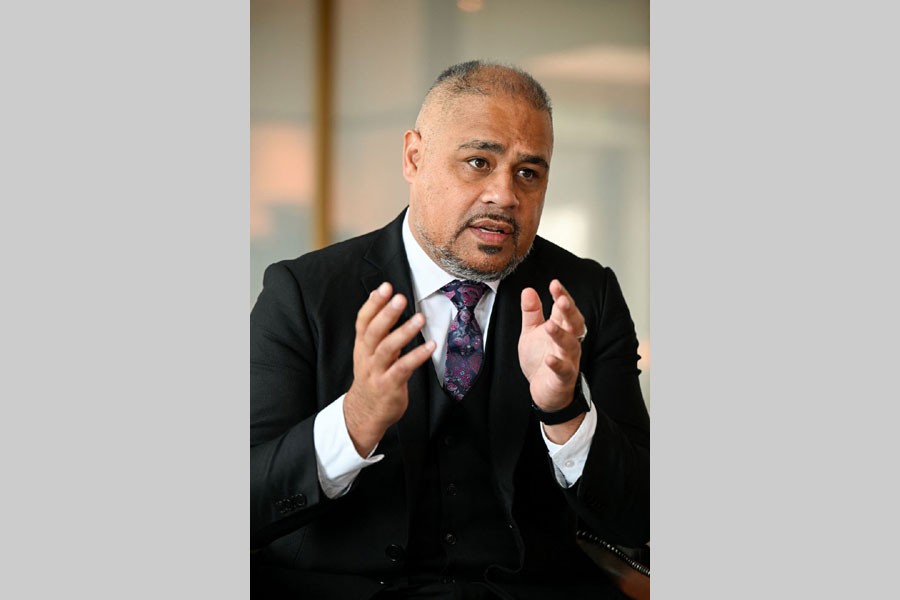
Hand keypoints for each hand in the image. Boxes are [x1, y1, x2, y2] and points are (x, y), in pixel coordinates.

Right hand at [344, 282, 435, 456]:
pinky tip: (430, 345)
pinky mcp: (389, 386)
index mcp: (362, 345)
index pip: (363, 321)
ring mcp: (377, 372)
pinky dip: (417, 356)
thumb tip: (378, 295)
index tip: (385, 287)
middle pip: (374, 332)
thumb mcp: (369, 350)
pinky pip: (403, 369)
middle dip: (386, 314)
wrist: (365, 412)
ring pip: (387, 349)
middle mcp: (366, 356)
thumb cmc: (373, 375)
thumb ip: (376, 325)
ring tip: (420, 318)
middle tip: (400, 297)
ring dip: (404, 332)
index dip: (373, 304)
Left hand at [518, 279, 584, 413]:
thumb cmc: (541, 360)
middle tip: (561, 300)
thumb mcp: (532, 332)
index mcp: (562, 328)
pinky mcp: (563, 377)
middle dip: (569, 311)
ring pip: (570, 345)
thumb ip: (532, 313)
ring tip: (549, 326)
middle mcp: (568, 342)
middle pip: (574, 323)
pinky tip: (549, 359)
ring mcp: (568, 359)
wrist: (544, 391)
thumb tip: (528, 290)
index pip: (564, 309)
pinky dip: (557, 364)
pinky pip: (563, 370)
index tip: (554, 284)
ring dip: (560, 335)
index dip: (561, 296)